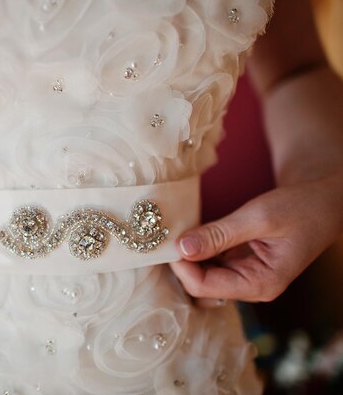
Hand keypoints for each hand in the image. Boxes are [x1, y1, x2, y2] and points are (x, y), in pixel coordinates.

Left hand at [170, 174, 342, 302]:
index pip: (204, 288)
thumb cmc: (299, 208)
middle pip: (200, 287)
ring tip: (176, 234)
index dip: (181, 267)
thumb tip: (181, 248)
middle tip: (166, 237)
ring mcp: (245, 277)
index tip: (169, 242)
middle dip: (181, 265)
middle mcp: (251, 287)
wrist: (323, 202)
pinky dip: (198, 250)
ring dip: (187, 258)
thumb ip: (219, 234)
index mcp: (260, 284)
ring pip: (202, 277)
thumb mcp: (258, 217)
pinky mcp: (240, 264)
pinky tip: (190, 233)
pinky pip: (210, 264)